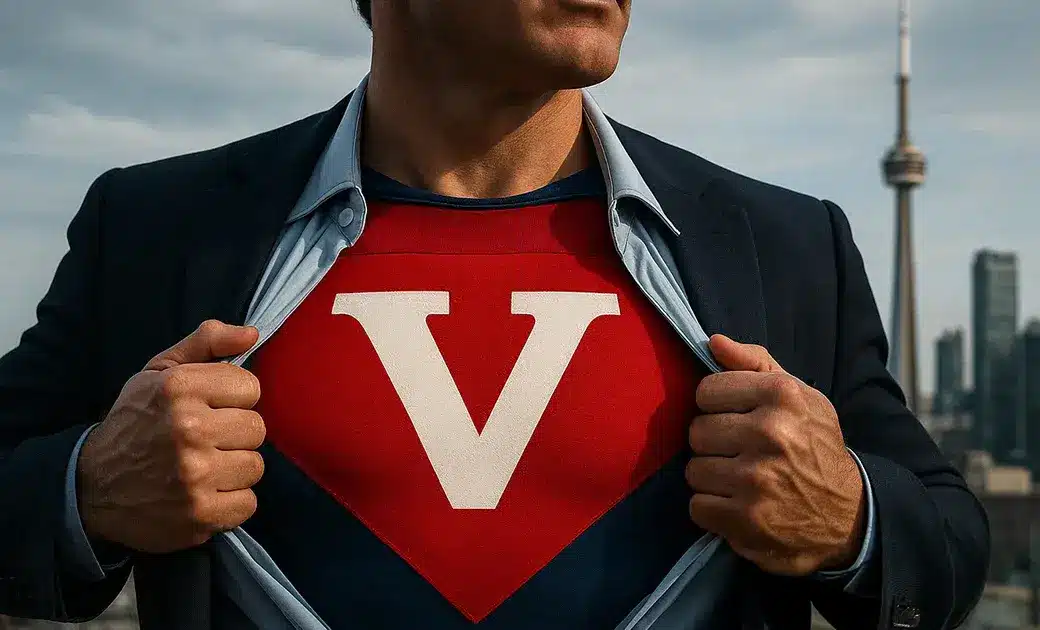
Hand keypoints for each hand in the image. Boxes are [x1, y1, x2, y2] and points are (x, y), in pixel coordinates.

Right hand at [78, 320, 265, 553]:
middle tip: (206, 440)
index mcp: (179, 388)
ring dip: (233, 469)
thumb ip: (207, 343)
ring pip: (254, 466)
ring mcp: (195, 475)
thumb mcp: (160, 372)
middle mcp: (188, 429)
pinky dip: (230, 503)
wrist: (91, 486)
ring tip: (204, 467)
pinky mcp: (200, 514)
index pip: (251, 386)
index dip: (235, 398)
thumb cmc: (135, 422)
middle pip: (257, 428)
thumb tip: (252, 334)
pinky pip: (247, 504)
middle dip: (235, 434)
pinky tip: (205, 493)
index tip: (213, 407)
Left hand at [685, 335, 865, 575]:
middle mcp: (771, 433)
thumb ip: (756, 364)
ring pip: (694, 469)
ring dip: (712, 478)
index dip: (716, 406)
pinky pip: (697, 505)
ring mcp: (757, 478)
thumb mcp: (800, 397)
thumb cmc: (814, 447)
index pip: (707, 390)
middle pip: (697, 430)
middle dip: (714, 444)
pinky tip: (739, 505)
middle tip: (741, 453)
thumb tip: (714, 342)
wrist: (849, 516)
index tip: (735, 418)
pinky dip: (713, 509)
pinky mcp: (746, 518)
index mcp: (783, 395)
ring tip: (741, 480)